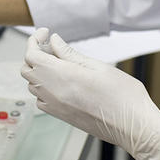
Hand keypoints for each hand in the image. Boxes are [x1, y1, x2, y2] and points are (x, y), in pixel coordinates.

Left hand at [21, 28, 159, 159]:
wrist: (132, 126)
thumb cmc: (123, 97)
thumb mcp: (98, 66)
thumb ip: (70, 53)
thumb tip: (54, 41)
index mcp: (62, 76)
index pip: (31, 55)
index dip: (35, 40)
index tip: (46, 33)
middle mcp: (53, 93)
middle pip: (27, 69)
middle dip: (35, 54)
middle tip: (54, 46)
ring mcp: (55, 107)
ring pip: (32, 84)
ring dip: (39, 70)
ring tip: (60, 62)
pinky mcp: (60, 116)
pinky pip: (40, 99)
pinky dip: (44, 86)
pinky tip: (62, 81)